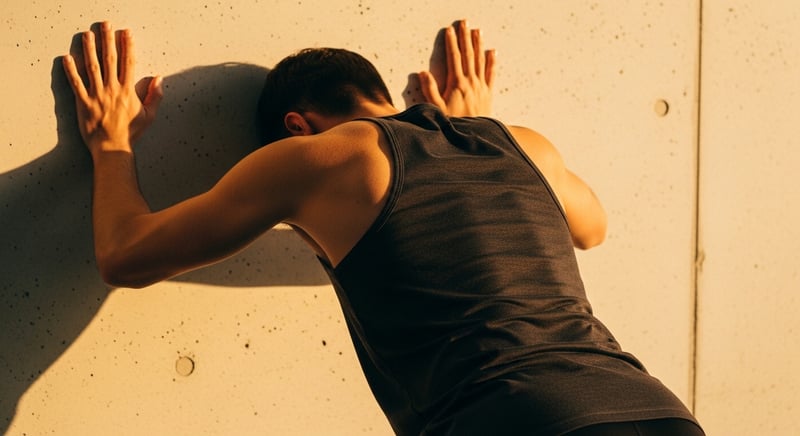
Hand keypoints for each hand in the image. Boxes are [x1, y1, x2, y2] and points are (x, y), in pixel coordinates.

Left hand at [62, 22, 162, 154]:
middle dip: (107, 40)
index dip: (127, 46)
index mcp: (128, 91)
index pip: (128, 63)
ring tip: (86, 35)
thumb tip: (158, 78)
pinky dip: (70, 71)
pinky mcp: (83, 103)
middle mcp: (112, 89)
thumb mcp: (149, 115)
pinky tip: (67, 58)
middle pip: (109, 60)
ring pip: (92, 67)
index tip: (126, 33)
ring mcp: (97, 95)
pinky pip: (76, 84)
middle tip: (105, 25)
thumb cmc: (131, 133)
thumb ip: (154, 96)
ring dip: (89, 49)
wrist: (113, 148)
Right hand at [418, 20, 495, 116]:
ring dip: (478, 44)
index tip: (449, 30)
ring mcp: (481, 86)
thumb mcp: (436, 109)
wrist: (473, 137)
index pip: (453, 57)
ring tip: (477, 31)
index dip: (451, 42)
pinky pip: (491, 73)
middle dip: (465, 37)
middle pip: (468, 54)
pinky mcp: (488, 93)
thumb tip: (422, 73)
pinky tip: (492, 51)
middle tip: (464, 23)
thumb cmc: (453, 124)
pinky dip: (492, 61)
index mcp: (456, 84)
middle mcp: (470, 82)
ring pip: (480, 60)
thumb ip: (429, 90)